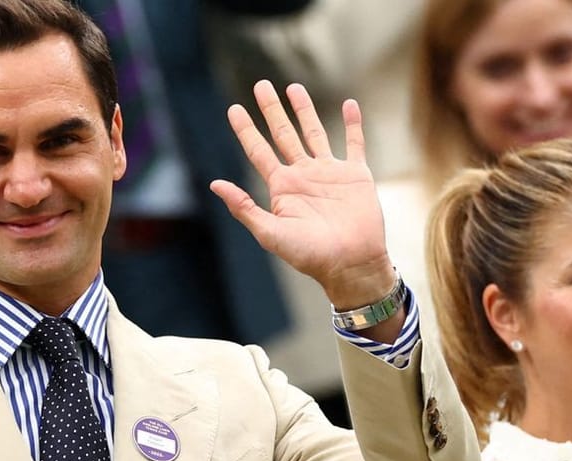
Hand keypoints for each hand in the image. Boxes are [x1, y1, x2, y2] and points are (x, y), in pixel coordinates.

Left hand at [211, 83, 394, 309]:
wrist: (351, 264)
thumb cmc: (310, 255)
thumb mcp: (270, 232)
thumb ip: (244, 207)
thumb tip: (214, 184)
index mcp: (282, 188)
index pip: (258, 151)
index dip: (246, 130)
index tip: (233, 108)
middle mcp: (303, 175)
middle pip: (283, 134)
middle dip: (272, 110)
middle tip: (261, 85)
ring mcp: (330, 173)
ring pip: (314, 132)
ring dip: (304, 110)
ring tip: (293, 88)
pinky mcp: (356, 175)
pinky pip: (354, 143)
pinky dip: (353, 124)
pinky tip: (349, 104)